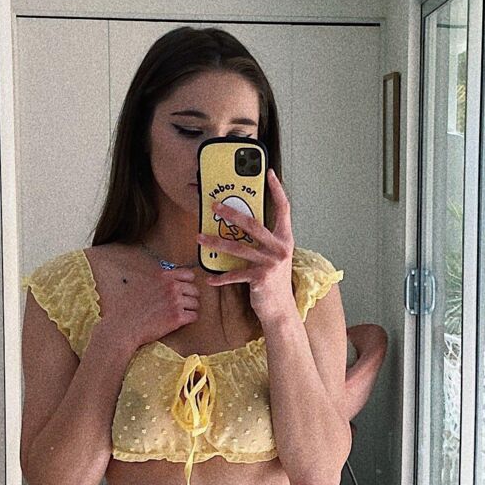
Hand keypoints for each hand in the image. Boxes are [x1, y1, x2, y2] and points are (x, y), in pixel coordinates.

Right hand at [96, 259, 198, 355]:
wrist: (124, 326)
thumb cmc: (128, 307)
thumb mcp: (140, 284)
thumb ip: (155, 279)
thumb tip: (164, 278)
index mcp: (163, 277)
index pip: (189, 275)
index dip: (187, 283)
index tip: (183, 290)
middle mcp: (171, 287)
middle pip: (194, 290)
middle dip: (189, 297)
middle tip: (181, 304)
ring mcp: (175, 302)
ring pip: (195, 304)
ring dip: (190, 309)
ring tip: (180, 313)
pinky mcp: (177, 318)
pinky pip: (194, 316)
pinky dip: (189, 319)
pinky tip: (180, 321)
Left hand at [202, 168, 296, 326]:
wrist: (281, 310)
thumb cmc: (274, 281)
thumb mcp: (273, 256)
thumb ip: (263, 240)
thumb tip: (241, 222)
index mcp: (285, 239)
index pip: (283, 208)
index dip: (277, 190)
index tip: (270, 173)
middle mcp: (280, 249)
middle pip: (253, 224)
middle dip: (231, 213)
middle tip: (214, 206)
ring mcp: (271, 263)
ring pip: (238, 248)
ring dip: (216, 242)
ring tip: (200, 237)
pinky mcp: (260, 278)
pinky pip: (235, 274)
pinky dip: (220, 277)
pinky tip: (208, 277)